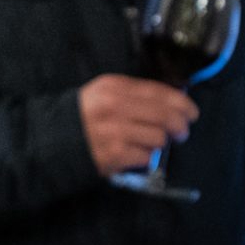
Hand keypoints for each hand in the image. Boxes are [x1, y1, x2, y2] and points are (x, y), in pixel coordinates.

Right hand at [77, 74, 197, 175]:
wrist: (53, 141)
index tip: (191, 112)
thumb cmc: (83, 118)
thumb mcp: (103, 95)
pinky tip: (133, 154)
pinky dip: (144, 157)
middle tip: (180, 133)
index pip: (159, 92)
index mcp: (114, 87)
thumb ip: (133, 96)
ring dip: (158, 143)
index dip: (182, 103)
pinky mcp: (115, 153)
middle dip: (179, 126)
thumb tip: (173, 104)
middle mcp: (115, 106)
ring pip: (159, 138)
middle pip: (166, 116)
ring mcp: (115, 130)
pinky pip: (147, 157)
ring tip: (147, 144)